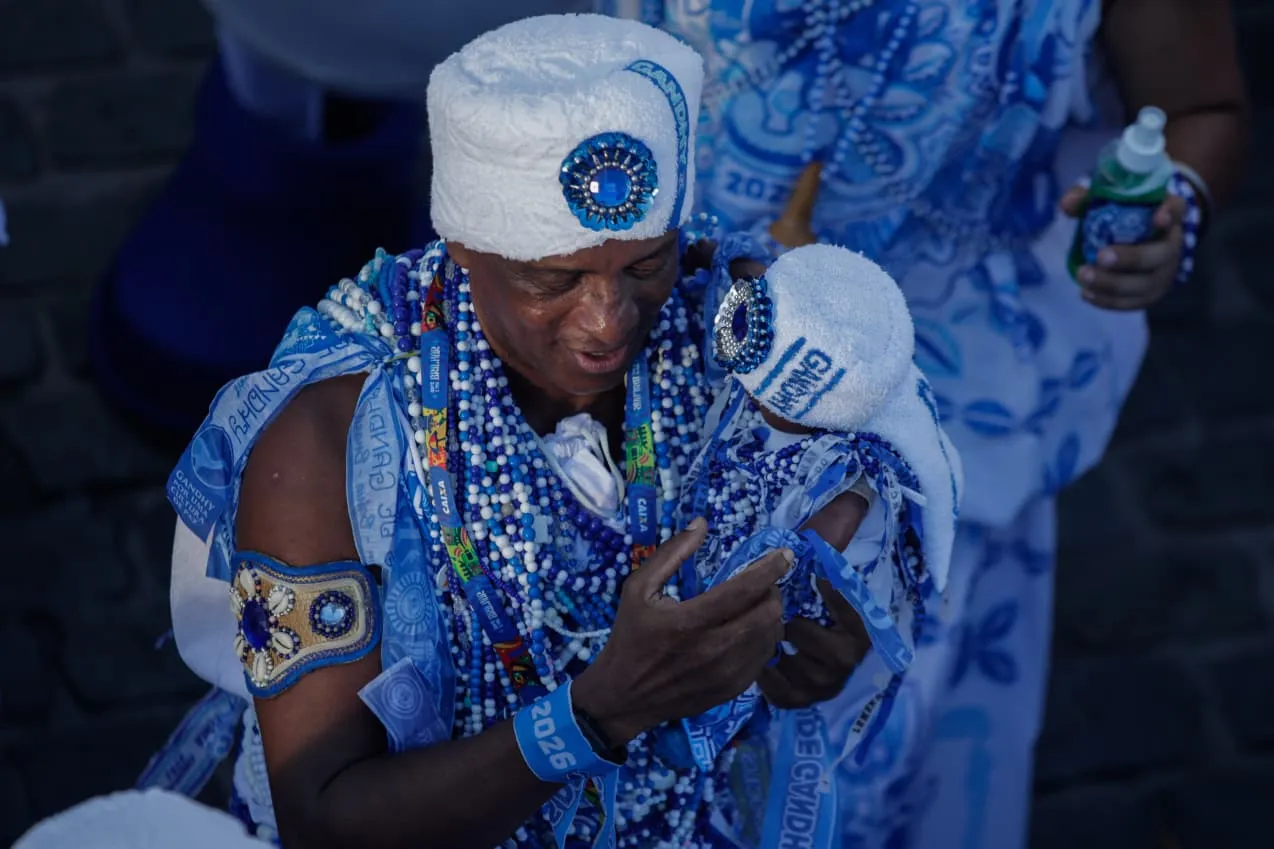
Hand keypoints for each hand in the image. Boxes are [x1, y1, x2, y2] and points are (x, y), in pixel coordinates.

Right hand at [573, 518, 789, 744]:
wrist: (624, 696)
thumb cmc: (630, 637)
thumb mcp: (638, 589)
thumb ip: (671, 554)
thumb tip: (702, 523)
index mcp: (690, 620)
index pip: (744, 590)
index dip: (770, 569)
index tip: (786, 555)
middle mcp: (713, 648)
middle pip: (767, 614)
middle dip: (773, 592)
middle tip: (765, 583)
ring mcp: (726, 673)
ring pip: (770, 636)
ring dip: (771, 615)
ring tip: (759, 605)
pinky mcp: (732, 690)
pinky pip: (764, 659)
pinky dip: (764, 639)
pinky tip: (751, 631)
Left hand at [759, 489, 870, 708]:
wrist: (765, 634)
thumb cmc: (790, 591)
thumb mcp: (806, 564)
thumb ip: (829, 535)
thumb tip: (857, 496)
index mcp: (855, 626)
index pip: (861, 619)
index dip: (842, 604)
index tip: (819, 583)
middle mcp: (846, 658)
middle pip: (840, 654)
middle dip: (808, 633)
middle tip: (783, 616)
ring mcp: (823, 684)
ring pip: (813, 679)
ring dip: (788, 657)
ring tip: (768, 639)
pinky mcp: (797, 700)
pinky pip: (786, 696)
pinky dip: (771, 681)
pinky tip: (756, 662)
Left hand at [1060, 185, 1185, 310]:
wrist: (1142, 242)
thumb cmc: (1125, 216)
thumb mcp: (1108, 199)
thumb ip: (1087, 198)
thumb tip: (1067, 205)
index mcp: (1167, 213)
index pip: (1177, 208)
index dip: (1170, 213)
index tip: (1158, 218)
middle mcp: (1172, 244)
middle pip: (1160, 254)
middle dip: (1131, 258)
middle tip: (1101, 256)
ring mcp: (1164, 272)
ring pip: (1145, 284)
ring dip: (1112, 283)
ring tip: (1083, 276)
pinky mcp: (1151, 294)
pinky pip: (1133, 303)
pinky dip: (1108, 301)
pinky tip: (1085, 293)